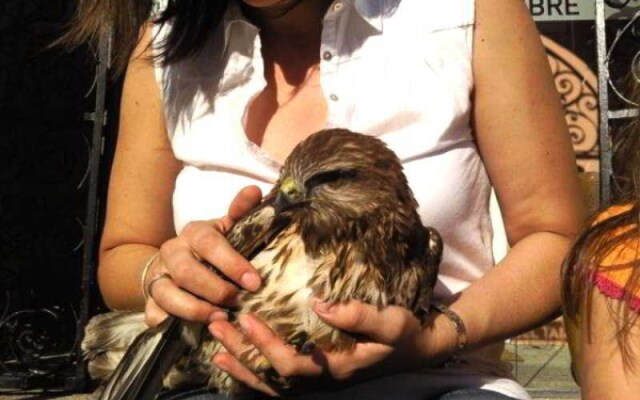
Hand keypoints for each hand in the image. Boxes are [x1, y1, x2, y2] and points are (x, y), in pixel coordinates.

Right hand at [144, 186, 262, 326]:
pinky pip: (154, 315)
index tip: (254, 282)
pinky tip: (192, 330)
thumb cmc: (212, 249)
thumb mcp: (228, 230)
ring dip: (196, 310)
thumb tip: (255, 190)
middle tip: (238, 302)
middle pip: (188, 273)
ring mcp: (159, 277)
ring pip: (168, 295)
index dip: (232, 264)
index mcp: (194, 233)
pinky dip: (170, 323)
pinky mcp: (150, 300)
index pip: (210, 244)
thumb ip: (242, 212)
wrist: (175, 263)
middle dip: (216, 290)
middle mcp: (173, 253)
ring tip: (220, 318)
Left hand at [208, 300, 453, 395]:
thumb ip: (357, 314)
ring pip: (267, 381)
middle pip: (269, 375)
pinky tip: (231, 358)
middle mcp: (320, 380)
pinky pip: (275, 378)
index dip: (265, 344)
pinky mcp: (313, 372)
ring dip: (239, 362)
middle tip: (216, 324)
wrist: (415, 349)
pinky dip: (250, 370)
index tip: (246, 318)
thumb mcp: (389, 322)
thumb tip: (318, 302)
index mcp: (335, 368)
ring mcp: (315, 380)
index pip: (290, 363)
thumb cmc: (402, 333)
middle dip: (240, 351)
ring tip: (213, 341)